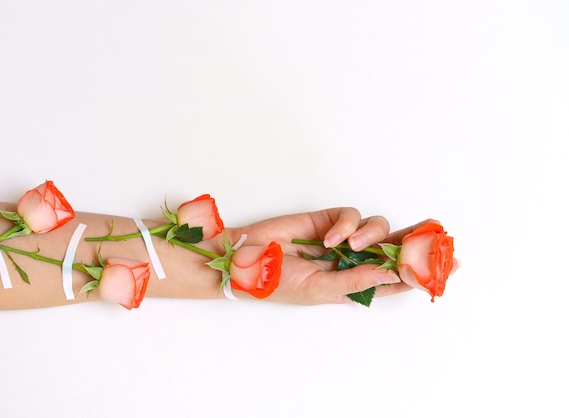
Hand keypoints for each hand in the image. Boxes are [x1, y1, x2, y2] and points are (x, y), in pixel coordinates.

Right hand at [228, 208, 419, 304]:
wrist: (249, 258)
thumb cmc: (280, 283)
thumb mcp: (322, 290)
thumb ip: (358, 282)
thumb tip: (394, 276)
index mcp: (354, 284)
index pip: (394, 278)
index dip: (419, 271)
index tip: (447, 266)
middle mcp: (353, 261)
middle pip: (394, 249)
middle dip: (416, 242)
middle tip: (437, 234)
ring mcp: (342, 238)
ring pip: (377, 228)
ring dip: (372, 235)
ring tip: (352, 244)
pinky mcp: (330, 219)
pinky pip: (351, 215)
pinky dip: (345, 224)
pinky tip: (330, 237)